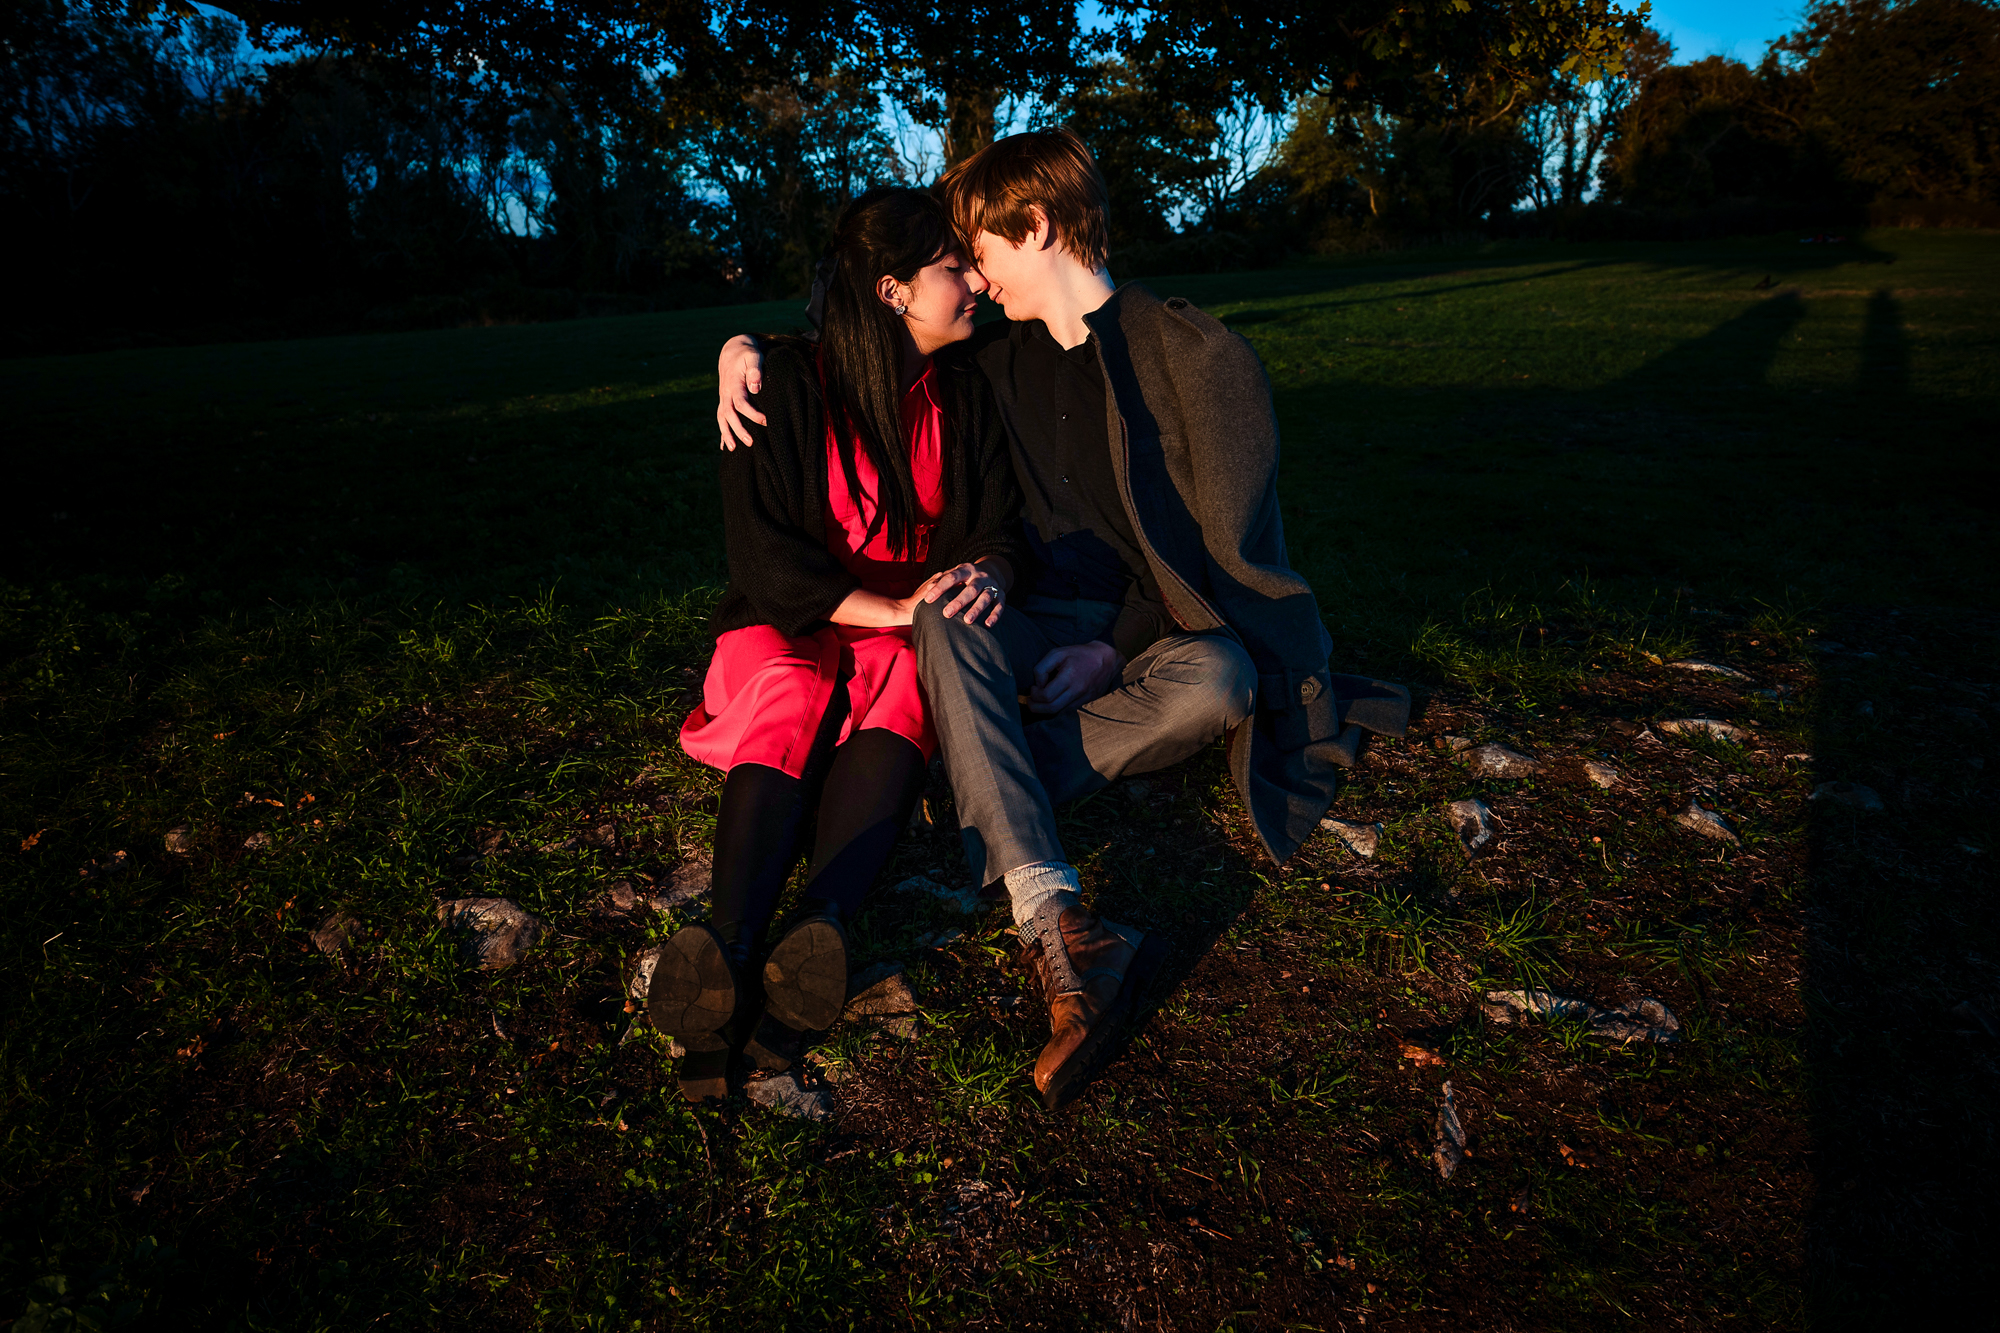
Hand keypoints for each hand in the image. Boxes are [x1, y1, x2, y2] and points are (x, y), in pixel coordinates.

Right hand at [716, 335, 765, 450]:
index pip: (740, 403)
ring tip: (733, 449)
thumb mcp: (753, 356)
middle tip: (751, 442)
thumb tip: (755, 388)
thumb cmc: (747, 354)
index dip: (752, 414)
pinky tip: (724, 446)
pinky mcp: (724, 400)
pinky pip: (721, 418)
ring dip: (726, 434)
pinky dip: (722, 432)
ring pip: (722, 418)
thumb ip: (755, 370)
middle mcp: (725, 393)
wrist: (733, 351)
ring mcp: (723, 398)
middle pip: (729, 415)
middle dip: (738, 430)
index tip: (766, 422)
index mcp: (733, 384)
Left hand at [919, 562, 1006, 626]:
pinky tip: (988, 625)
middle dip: (959, 602)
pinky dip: (995, 615)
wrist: (991, 571)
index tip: (928, 599)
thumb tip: (928, 589)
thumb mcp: (954, 574)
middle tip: (946, 614)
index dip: (940, 588)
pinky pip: (1000, 605)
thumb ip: (941, 580)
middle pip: (971, 589)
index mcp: (966, 570)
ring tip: (967, 621)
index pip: (952, 577)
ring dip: (977, 609)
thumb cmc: (965, 577)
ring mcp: (992, 585)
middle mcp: (980, 576)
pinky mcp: (1002, 595)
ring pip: (986, 597)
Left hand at [1028, 641, 1123, 713]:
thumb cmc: (1079, 654)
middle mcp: (1077, 690)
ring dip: (1046, 710)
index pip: (1046, 696)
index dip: (1035, 695)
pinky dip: (1058, 709)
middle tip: (1030, 701)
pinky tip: (1053, 701)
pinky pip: (1068, 711)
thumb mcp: (1058, 653)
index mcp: (1069, 677)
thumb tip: (1038, 684)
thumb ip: (1042, 668)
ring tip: (1040, 701)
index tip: (1033, 688)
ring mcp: (1083, 699)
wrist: (1106, 659)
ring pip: (1060, 713)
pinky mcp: (1087, 702)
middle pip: (1052, 709)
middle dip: (1036, 708)